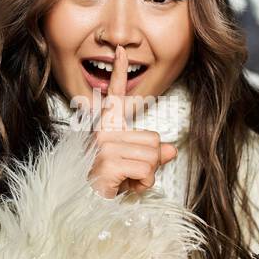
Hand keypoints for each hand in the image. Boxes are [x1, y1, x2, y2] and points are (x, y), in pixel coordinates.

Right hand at [88, 44, 176, 198]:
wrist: (86, 207)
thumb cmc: (108, 187)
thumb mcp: (134, 168)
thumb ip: (153, 156)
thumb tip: (172, 150)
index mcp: (107, 130)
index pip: (116, 98)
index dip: (120, 73)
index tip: (122, 51)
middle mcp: (103, 134)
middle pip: (154, 140)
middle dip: (150, 163)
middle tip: (129, 175)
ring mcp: (104, 147)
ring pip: (152, 157)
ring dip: (146, 176)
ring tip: (126, 181)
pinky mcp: (108, 163)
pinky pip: (146, 170)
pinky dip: (142, 184)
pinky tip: (125, 187)